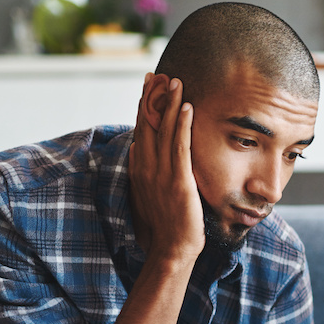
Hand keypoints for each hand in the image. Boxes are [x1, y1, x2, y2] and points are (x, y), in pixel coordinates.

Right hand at [129, 73, 205, 261]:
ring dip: (169, 104)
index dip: (144, 107)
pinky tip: (187, 107)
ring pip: (165, 131)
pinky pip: (180, 147)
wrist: (171, 249)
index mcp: (140, 169)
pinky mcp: (179, 181)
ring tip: (175, 81)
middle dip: (152, 98)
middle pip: (149, 125)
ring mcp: (162, 174)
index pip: (142, 130)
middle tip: (157, 74)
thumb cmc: (164, 224)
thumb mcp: (148, 193)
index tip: (147, 87)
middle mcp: (147, 167)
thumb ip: (143, 170)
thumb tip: (136, 149)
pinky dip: (183, 126)